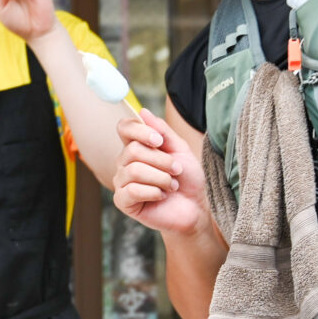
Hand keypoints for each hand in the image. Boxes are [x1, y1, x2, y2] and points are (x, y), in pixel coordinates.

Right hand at [112, 109, 210, 235]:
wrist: (195, 207)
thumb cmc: (187, 179)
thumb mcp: (179, 149)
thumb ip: (162, 131)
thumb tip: (142, 111)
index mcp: (136, 147)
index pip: (124, 128)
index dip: (140, 130)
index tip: (159, 141)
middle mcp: (124, 163)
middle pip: (133, 150)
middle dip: (162, 161)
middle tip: (176, 171)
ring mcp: (122, 182)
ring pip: (134, 170)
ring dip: (161, 178)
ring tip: (172, 186)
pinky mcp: (123, 201)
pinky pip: (132, 190)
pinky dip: (154, 192)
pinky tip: (161, 196)